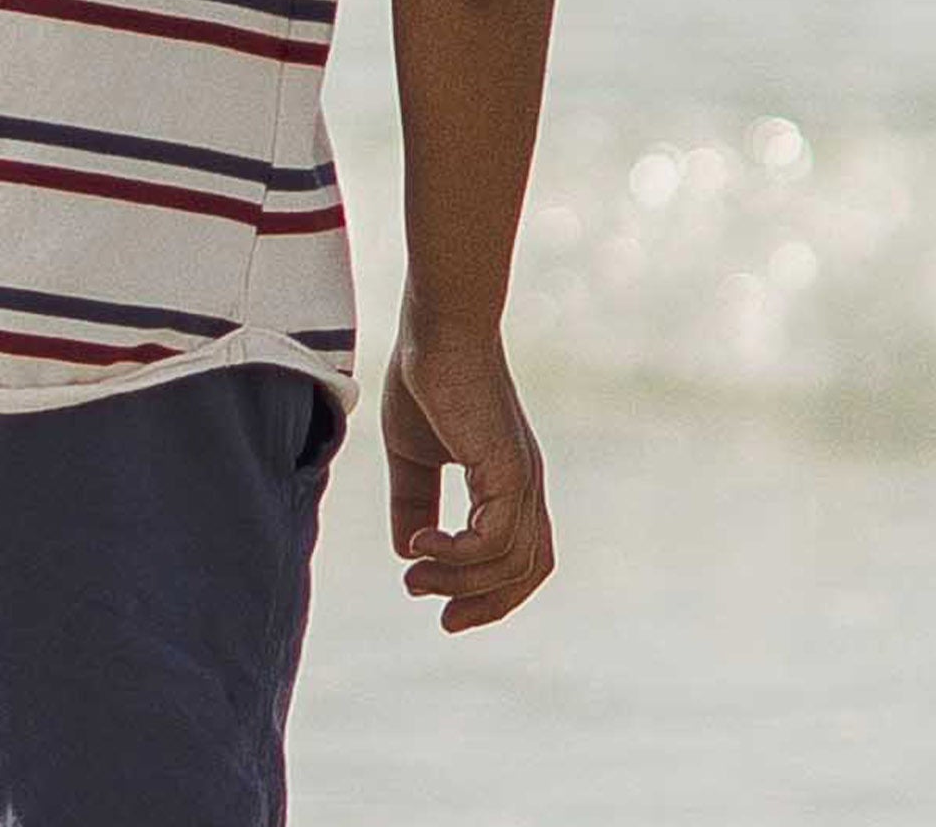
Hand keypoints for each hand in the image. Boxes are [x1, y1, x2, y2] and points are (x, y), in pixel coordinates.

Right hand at [381, 311, 554, 632]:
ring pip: (508, 561)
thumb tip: (409, 551)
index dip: (490, 592)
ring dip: (457, 579)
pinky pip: (494, 538)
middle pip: (526, 571)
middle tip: (430, 608)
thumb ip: (413, 498)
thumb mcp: (412, 451)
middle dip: (483, 602)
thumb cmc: (425, 376)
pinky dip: (458, 553)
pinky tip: (421, 542)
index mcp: (510, 482)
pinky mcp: (507, 468)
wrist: (437, 326)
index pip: (521, 558)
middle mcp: (525, 486)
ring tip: (413, 574)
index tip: (443, 609)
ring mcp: (521, 478)